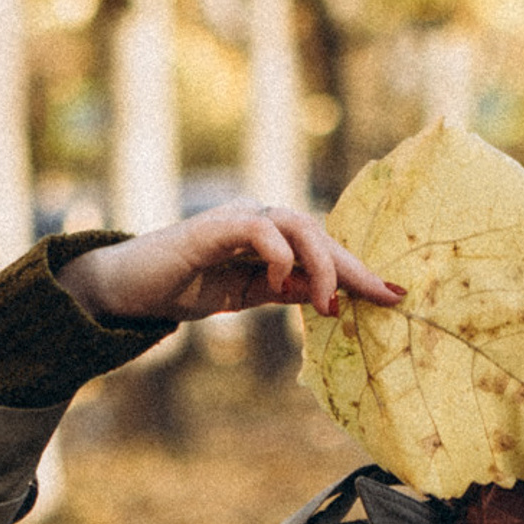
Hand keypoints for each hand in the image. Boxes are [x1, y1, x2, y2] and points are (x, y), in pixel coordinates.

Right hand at [55, 204, 403, 325]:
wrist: (129, 289)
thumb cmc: (186, 286)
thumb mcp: (247, 295)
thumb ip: (284, 290)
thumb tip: (327, 295)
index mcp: (269, 237)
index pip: (323, 248)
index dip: (359, 271)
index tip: (394, 295)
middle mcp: (258, 220)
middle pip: (319, 233)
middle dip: (352, 268)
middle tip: (376, 298)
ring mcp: (236, 220)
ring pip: (297, 224)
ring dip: (320, 264)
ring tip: (325, 303)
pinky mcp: (212, 228)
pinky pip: (258, 228)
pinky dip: (277, 253)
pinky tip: (279, 281)